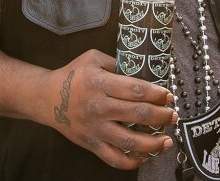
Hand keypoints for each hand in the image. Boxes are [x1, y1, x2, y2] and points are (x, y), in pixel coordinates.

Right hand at [44, 49, 176, 168]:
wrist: (46, 98)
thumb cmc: (72, 75)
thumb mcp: (93, 58)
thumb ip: (117, 63)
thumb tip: (144, 70)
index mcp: (99, 83)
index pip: (136, 90)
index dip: (157, 94)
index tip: (168, 96)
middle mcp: (98, 107)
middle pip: (138, 115)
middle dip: (162, 116)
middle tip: (173, 115)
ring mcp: (95, 128)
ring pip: (130, 142)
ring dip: (153, 143)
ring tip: (167, 140)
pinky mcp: (91, 144)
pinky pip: (114, 159)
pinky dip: (133, 161)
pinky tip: (145, 156)